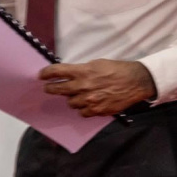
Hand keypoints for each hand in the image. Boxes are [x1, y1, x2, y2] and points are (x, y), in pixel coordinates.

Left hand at [39, 59, 156, 116]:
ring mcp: (89, 100)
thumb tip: (70, 75)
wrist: (134, 82)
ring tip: (76, 95)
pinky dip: (83, 109)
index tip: (41, 76)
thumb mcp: (96, 64)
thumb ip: (81, 70)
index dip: (46, 73)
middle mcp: (83, 86)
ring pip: (70, 103)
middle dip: (50, 89)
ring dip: (71, 99)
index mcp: (82, 71)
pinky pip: (82, 113)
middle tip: (48, 88)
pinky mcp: (97, 110)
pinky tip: (87, 104)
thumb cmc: (116, 69)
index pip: (57, 71)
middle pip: (58, 89)